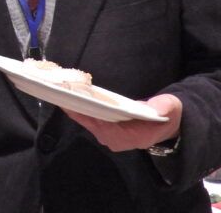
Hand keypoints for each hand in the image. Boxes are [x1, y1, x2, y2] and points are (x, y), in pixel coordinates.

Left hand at [64, 93, 181, 151]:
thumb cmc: (169, 114)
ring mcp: (111, 135)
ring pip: (88, 122)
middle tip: (59, 92)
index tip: (71, 104)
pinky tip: (69, 97)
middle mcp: (118, 139)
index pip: (104, 128)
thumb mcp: (171, 108)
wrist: (168, 122)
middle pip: (92, 124)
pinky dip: (80, 109)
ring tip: (60, 92)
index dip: (87, 117)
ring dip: (75, 108)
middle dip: (76, 109)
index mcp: (133, 137)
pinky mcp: (107, 128)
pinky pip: (90, 119)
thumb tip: (156, 109)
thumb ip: (164, 107)